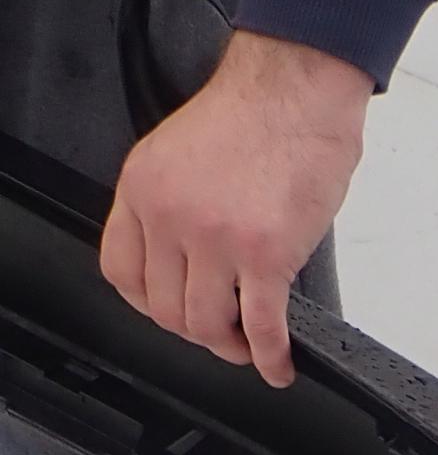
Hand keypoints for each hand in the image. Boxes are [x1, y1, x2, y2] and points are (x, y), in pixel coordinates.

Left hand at [100, 29, 373, 388]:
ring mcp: (216, 238)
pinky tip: (279, 365)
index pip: (122, 272)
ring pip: (207, 324)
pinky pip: (261, 328)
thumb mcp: (179, 153)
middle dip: (196, 331)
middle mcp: (172, 215)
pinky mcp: (266, 256)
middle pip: (165, 309)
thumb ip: (171, 203)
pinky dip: (271, 358)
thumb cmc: (255, 113)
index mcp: (144, 188)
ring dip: (230, 347)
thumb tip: (185, 258)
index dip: (149, 305)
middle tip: (221, 333)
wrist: (296, 89)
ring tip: (250, 346)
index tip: (173, 311)